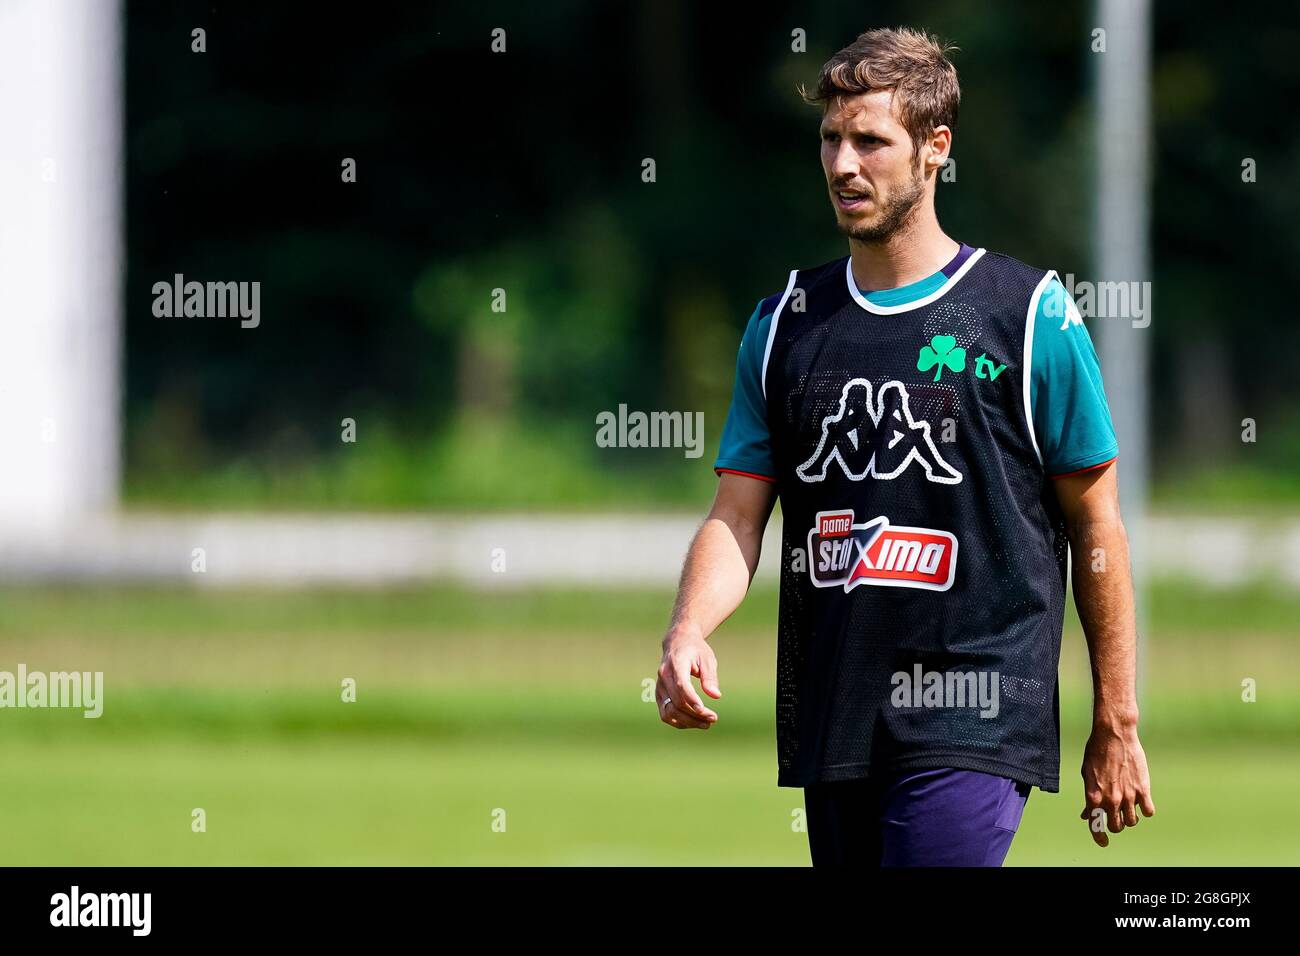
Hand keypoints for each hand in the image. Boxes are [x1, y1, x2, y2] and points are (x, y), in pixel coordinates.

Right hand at [655, 628, 720, 729]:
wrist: (677, 642)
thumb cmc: (695, 650)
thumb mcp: (707, 658)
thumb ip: (710, 677)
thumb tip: (715, 696)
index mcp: (676, 664)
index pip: (681, 685)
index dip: (692, 700)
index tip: (705, 711)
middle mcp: (663, 676)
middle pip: (676, 702)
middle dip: (695, 714)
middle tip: (714, 718)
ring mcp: (659, 687)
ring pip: (669, 712)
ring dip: (688, 722)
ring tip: (707, 723)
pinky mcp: (659, 695)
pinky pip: (666, 714)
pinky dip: (679, 722)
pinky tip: (695, 722)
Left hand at [1080, 721, 1154, 846]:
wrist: (1114, 735)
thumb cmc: (1096, 752)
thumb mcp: (1086, 775)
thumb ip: (1089, 797)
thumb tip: (1086, 815)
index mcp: (1093, 796)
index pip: (1096, 826)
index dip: (1099, 837)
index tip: (1103, 842)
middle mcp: (1111, 799)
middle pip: (1116, 827)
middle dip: (1115, 825)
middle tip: (1116, 817)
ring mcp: (1128, 796)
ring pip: (1132, 822)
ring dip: (1130, 818)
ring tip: (1127, 807)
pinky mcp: (1143, 789)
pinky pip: (1148, 811)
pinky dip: (1145, 810)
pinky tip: (1141, 802)